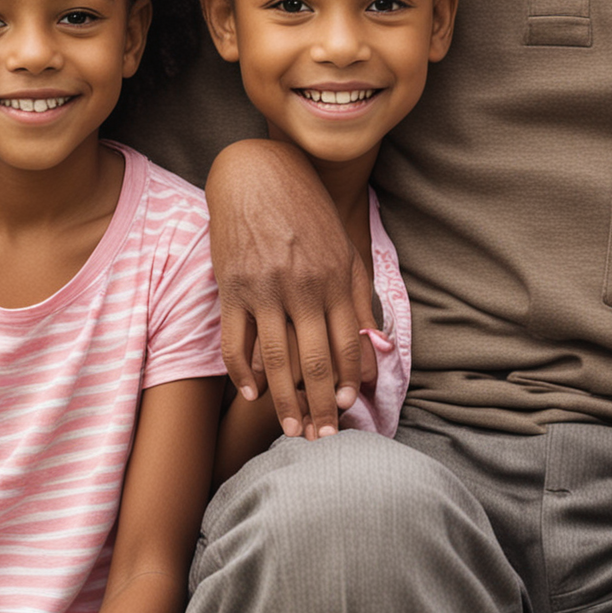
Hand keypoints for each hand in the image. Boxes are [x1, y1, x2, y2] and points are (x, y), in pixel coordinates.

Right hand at [206, 140, 377, 437]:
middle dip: (321, 405)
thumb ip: (359, 297)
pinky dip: (241, 372)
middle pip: (315, 361)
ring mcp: (264, 289)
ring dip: (284, 402)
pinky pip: (234, 340)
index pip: (348, 343)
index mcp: (334, 278)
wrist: (258, 174)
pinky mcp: (231, 287)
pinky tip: (251, 394)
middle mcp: (302, 287)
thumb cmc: (307, 211)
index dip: (350, 380)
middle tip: (322, 438)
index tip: (349, 407)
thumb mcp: (344, 247)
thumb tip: (380, 346)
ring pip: (275, 360)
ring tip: (290, 430)